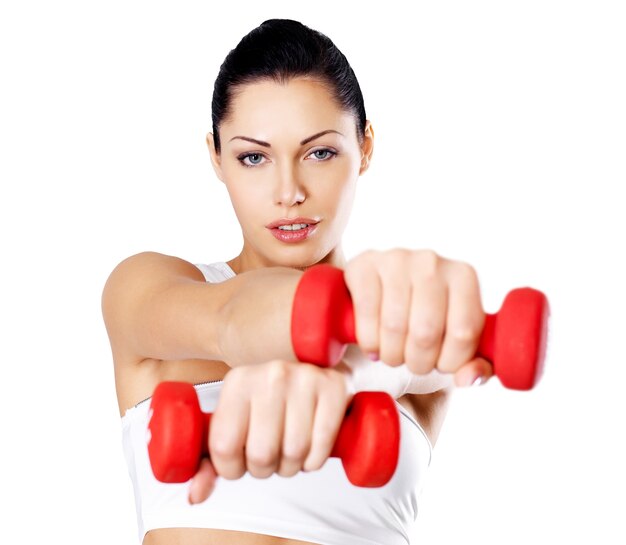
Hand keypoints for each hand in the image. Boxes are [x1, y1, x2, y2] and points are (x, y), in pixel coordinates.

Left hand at [188, 359, 353, 503]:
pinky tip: (310, 447)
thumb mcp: (236, 419)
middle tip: (270, 457)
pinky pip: (322, 446)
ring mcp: (305, 378)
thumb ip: (210, 459)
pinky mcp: (334, 388)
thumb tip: (195, 495)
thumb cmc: (269, 401)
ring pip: (294, 453)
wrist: (311, 362)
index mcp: (238, 380)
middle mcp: (270, 374)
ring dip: (292, 466)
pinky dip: (315, 460)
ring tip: (290, 450)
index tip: (240, 464)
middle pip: (261, 454)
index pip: (224, 445)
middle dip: (265, 469)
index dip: (231, 469)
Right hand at [343, 249, 492, 386]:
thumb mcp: (456, 336)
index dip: (450, 362)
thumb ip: (475, 363)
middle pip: (426, 332)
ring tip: (392, 354)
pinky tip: (373, 344)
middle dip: (418, 362)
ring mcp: (396, 260)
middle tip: (412, 363)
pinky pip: (366, 313)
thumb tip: (468, 378)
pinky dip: (368, 340)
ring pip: (394, 326)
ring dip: (391, 354)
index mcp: (463, 276)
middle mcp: (431, 263)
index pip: (463, 332)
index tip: (440, 365)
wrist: (385, 285)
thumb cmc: (426, 313)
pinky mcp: (364, 266)